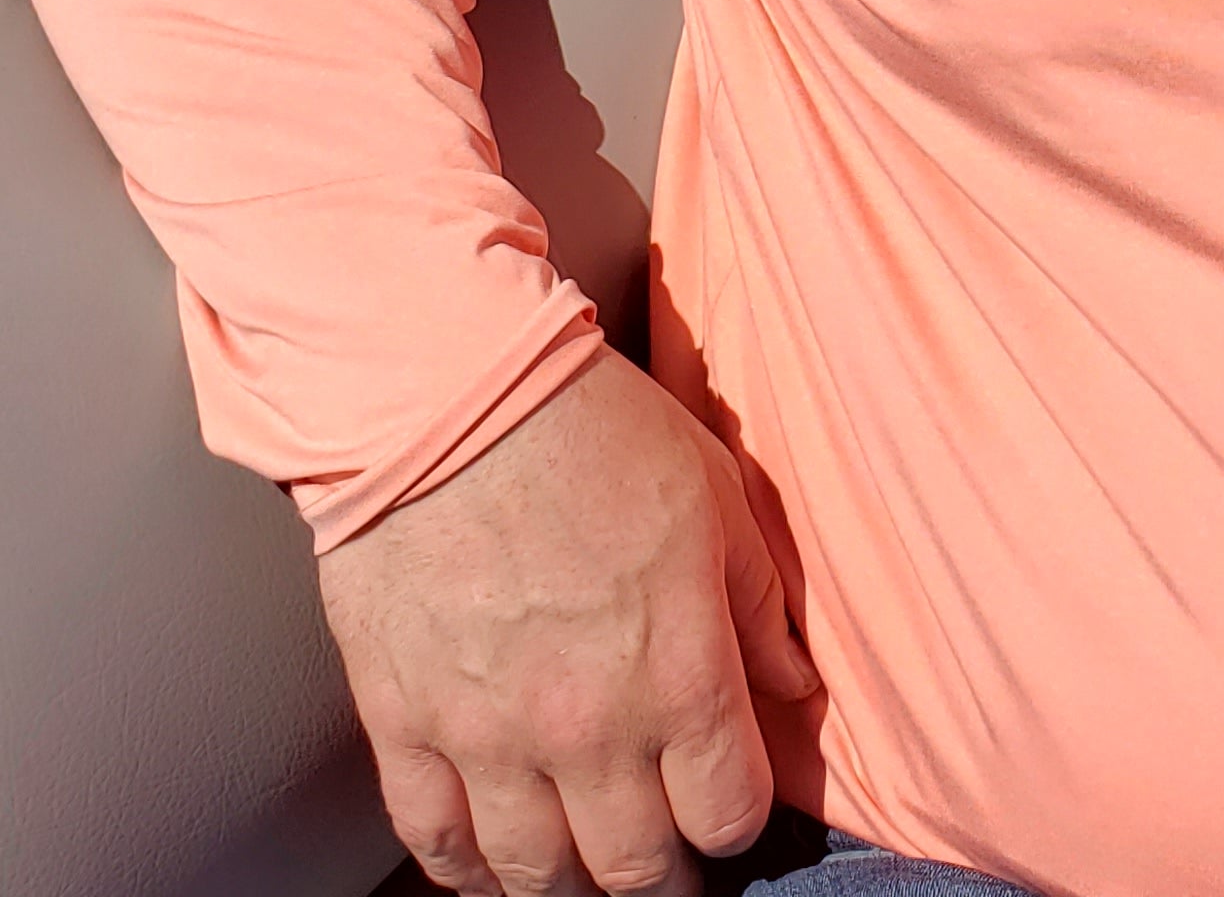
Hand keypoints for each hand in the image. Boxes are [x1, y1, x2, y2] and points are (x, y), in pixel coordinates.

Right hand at [318, 347, 819, 896]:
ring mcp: (490, 739)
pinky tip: (494, 857)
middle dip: (662, 875)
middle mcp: (588, 727)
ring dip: (570, 882)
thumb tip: (793, 682)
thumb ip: (759, 604)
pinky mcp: (407, 729)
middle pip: (635, 869)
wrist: (450, 398)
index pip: (727, 812)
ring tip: (587, 862)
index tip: (728, 804)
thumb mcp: (716, 496)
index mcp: (679, 671)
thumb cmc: (591, 429)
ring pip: (538, 877)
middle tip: (666, 857)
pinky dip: (469, 869)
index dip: (736, 819)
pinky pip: (438, 843)